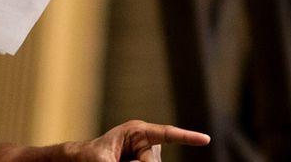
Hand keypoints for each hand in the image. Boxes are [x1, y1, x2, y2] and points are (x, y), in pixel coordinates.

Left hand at [60, 120, 210, 161]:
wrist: (84, 160)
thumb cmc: (91, 155)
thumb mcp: (102, 161)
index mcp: (137, 131)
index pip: (166, 134)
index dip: (187, 137)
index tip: (205, 140)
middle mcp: (147, 142)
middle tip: (119, 161)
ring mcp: (148, 155)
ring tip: (118, 161)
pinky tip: (125, 161)